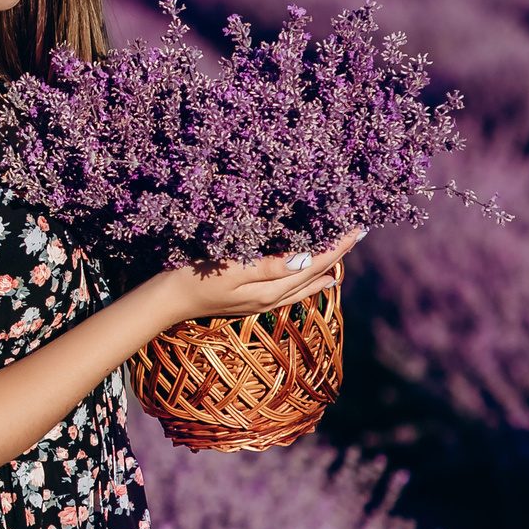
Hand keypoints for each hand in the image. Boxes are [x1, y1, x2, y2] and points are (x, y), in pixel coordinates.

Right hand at [152, 229, 362, 324]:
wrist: (169, 300)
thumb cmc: (195, 277)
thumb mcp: (230, 268)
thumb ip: (268, 266)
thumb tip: (306, 259)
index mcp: (271, 289)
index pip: (314, 264)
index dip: (337, 246)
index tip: (356, 228)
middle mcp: (274, 298)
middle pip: (316, 273)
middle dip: (339, 252)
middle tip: (359, 231)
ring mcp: (265, 301)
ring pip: (308, 282)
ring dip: (330, 265)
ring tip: (347, 251)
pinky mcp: (255, 299)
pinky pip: (295, 290)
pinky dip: (314, 282)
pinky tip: (324, 279)